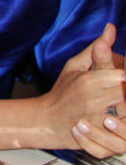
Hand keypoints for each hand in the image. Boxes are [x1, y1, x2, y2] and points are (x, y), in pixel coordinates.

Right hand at [41, 24, 125, 157]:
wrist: (47, 121)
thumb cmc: (62, 91)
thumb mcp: (75, 66)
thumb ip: (97, 48)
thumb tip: (111, 27)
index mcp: (90, 80)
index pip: (124, 75)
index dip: (125, 72)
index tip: (122, 74)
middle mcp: (97, 100)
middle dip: (125, 89)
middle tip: (117, 87)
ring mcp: (101, 120)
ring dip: (124, 106)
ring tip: (116, 100)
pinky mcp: (104, 137)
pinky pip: (124, 131)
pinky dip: (123, 125)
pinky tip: (117, 116)